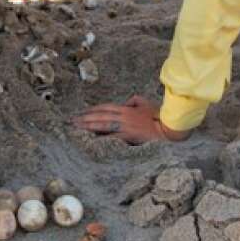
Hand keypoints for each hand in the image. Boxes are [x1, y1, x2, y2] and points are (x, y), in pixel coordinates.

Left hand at [73, 95, 190, 144]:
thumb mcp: (144, 103)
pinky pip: (111, 137)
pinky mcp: (128, 136)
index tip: (83, 112)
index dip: (93, 110)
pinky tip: (92, 139)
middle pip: (100, 116)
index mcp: (126, 108)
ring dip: (89, 126)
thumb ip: (132, 101)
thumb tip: (125, 103)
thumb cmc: (157, 115)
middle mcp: (123, 116)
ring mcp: (124, 126)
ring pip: (102, 125)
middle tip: (74, 120)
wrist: (166, 127)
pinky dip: (101, 138)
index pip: (105, 108)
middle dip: (86, 118)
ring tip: (78, 127)